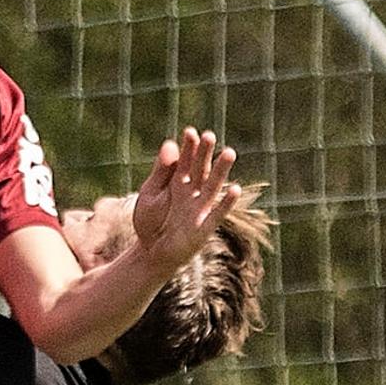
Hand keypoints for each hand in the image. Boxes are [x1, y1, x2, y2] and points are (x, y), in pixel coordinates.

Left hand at [131, 129, 240, 274]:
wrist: (150, 252)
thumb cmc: (150, 221)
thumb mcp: (150, 194)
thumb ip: (160, 171)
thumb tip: (169, 143)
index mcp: (178, 181)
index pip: (185, 159)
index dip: (188, 147)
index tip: (189, 132)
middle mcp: (192, 192)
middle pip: (201, 169)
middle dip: (204, 153)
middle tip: (208, 136)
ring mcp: (200, 208)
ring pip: (212, 186)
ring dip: (221, 170)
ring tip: (229, 152)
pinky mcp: (204, 228)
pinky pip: (217, 214)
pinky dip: (226, 203)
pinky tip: (235, 189)